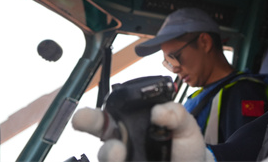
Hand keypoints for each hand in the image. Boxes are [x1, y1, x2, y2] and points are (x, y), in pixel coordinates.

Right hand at [71, 103, 214, 161]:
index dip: (91, 118)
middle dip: (92, 136)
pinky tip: (133, 161)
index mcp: (129, 126)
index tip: (81, 117)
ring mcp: (125, 161)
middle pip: (101, 142)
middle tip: (102, 138)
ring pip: (108, 159)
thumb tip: (159, 110)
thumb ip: (176, 114)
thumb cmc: (183, 145)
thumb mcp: (185, 126)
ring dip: (111, 156)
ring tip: (120, 153)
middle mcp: (121, 146)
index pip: (106, 119)